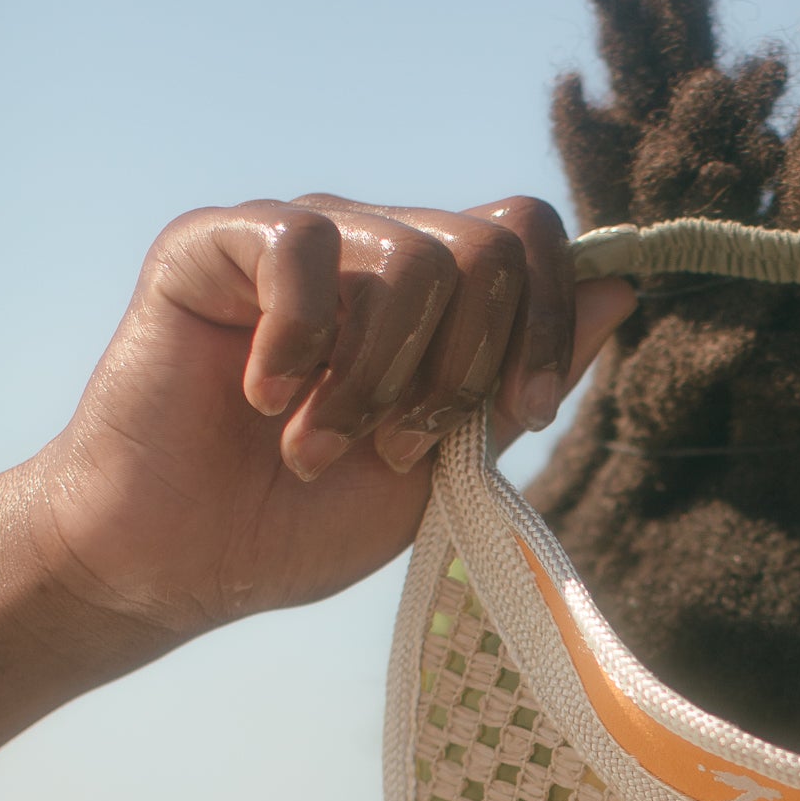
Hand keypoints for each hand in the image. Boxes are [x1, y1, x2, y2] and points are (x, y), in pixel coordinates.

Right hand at [30, 194, 634, 653]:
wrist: (178, 564)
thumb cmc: (300, 522)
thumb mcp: (443, 466)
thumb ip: (520, 381)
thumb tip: (620, 289)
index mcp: (431, 301)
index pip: (526, 236)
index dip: (548, 318)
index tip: (521, 411)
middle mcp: (367, 250)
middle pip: (486, 246)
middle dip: (461, 366)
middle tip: (395, 445)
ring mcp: (293, 240)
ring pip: (409, 257)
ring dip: (376, 378)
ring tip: (317, 446)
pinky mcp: (212, 243)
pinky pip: (302, 244)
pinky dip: (301, 341)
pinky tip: (266, 398)